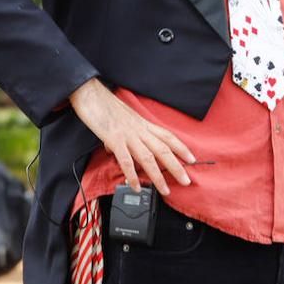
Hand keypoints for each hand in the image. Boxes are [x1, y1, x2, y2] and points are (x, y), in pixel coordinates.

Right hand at [69, 78, 193, 196]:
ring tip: (165, 190)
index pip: (166, 136)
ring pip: (148, 158)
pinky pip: (126, 160)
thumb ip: (121, 135)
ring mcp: (128, 135)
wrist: (91, 94)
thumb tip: (114, 150)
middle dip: (176, 166)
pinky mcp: (114, 139)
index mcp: (142, 124)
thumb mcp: (120, 119)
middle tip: (186, 180)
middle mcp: (139, 130)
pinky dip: (132, 175)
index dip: (181, 147)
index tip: (192, 158)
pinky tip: (136, 186)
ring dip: (158, 175)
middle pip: (163, 149)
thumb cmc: (105, 106)